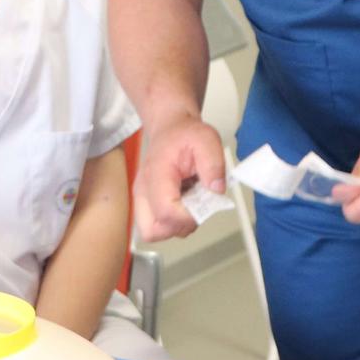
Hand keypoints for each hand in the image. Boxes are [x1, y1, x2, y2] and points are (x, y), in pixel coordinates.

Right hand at [133, 111, 226, 241]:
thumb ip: (213, 164)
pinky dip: (175, 221)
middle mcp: (144, 190)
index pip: (165, 212)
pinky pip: (159, 225)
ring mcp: (143, 199)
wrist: (170, 128)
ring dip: (178, 224)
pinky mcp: (147, 203)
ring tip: (190, 200)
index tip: (203, 203)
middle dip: (179, 226)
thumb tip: (216, 190)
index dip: (188, 216)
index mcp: (156, 175)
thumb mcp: (206, 139)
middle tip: (195, 207)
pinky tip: (184, 202)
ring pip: (154, 232)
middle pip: (152, 231)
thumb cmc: (184, 134)